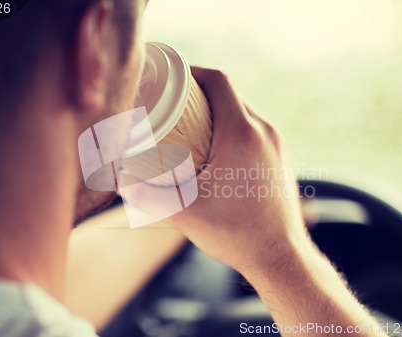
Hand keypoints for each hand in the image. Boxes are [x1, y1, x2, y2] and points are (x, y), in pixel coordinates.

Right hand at [120, 66, 310, 272]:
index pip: (218, 81)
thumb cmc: (236, 234)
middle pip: (231, 94)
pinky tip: (220, 147)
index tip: (173, 77)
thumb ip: (145, 194)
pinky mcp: (282, 158)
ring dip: (220, 110)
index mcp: (242, 133)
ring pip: (245, 111)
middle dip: (201, 92)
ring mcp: (278, 145)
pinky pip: (257, 129)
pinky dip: (236, 127)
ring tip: (195, 124)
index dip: (193, 72)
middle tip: (176, 103)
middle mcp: (265, 132)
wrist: (281, 257)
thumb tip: (118, 178)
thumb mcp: (183, 213)